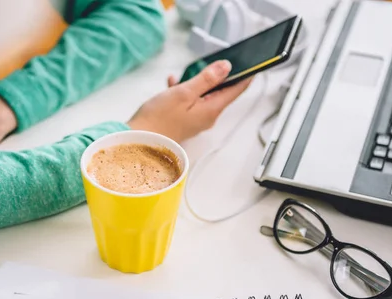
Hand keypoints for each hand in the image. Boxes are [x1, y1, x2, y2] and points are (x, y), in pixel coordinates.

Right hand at [127, 60, 251, 142]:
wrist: (140, 141)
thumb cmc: (159, 120)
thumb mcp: (184, 92)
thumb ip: (207, 79)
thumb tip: (225, 67)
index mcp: (211, 110)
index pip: (236, 90)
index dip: (245, 75)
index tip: (252, 64)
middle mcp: (207, 117)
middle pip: (220, 92)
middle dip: (217, 77)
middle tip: (213, 63)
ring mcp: (195, 120)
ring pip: (203, 95)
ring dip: (196, 83)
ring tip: (185, 74)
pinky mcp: (184, 121)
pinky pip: (190, 101)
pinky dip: (184, 91)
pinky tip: (173, 84)